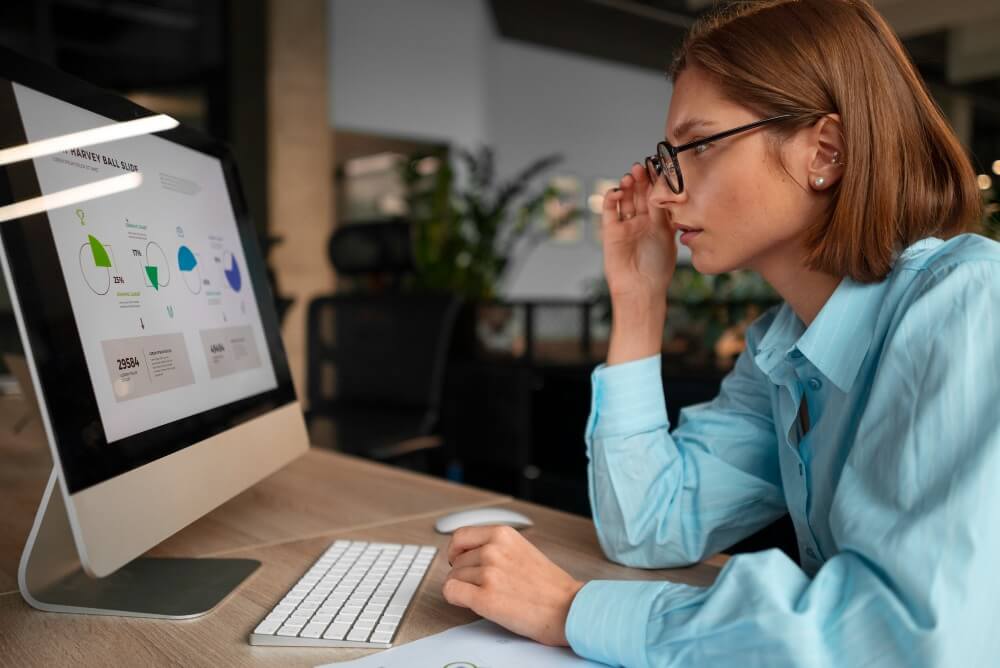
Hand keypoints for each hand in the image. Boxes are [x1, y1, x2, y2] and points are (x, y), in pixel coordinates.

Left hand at [442, 525, 584, 646]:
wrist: (567, 608)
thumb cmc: (550, 585)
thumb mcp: (522, 549)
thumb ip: (496, 547)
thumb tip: (468, 553)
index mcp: (503, 535)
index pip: (460, 536)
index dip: (456, 551)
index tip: (458, 560)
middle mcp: (493, 550)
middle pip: (457, 561)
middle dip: (464, 574)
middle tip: (481, 586)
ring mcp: (488, 574)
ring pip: (454, 578)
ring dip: (463, 588)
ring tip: (486, 595)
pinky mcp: (484, 598)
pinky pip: (451, 592)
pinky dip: (455, 598)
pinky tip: (470, 603)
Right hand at [601, 163, 677, 304]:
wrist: (641, 289)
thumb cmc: (658, 268)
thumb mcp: (667, 236)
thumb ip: (667, 214)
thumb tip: (673, 191)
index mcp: (657, 223)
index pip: (655, 196)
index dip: (655, 182)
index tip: (658, 167)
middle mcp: (641, 222)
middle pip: (639, 194)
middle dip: (640, 180)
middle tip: (642, 166)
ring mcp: (626, 225)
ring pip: (624, 199)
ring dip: (626, 186)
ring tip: (630, 176)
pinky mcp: (611, 232)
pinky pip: (609, 211)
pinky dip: (610, 198)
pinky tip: (616, 191)